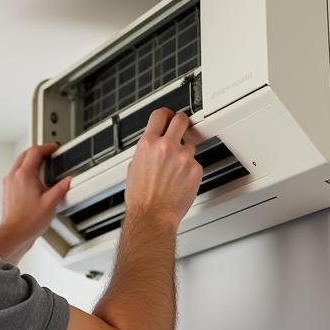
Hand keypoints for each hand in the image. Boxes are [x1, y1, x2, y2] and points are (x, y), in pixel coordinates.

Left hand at [0, 141, 71, 248]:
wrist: (15, 234)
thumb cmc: (28, 221)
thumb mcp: (51, 203)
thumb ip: (61, 188)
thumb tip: (68, 180)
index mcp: (24, 175)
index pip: (35, 152)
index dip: (46, 147)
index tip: (53, 148)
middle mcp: (13, 177)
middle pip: (25, 154)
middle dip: (38, 151)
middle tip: (48, 153)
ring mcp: (8, 183)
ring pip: (18, 163)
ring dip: (30, 160)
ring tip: (42, 164)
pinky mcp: (7, 191)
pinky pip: (15, 174)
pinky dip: (24, 170)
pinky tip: (33, 179)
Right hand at [124, 108, 202, 228]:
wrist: (152, 215)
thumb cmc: (141, 198)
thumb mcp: (134, 167)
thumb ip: (146, 151)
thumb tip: (151, 145)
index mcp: (148, 144)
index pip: (160, 114)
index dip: (166, 114)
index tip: (169, 116)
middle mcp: (166, 147)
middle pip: (181, 119)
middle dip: (181, 123)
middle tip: (181, 128)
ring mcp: (183, 157)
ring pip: (190, 144)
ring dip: (185, 152)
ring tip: (176, 167)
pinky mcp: (195, 168)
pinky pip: (195, 162)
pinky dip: (190, 169)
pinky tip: (180, 180)